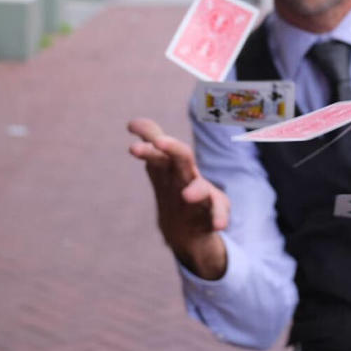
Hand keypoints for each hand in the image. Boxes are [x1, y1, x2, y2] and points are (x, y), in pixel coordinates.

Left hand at [128, 118, 228, 278]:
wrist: (190, 227)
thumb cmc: (178, 186)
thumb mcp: (163, 166)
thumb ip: (152, 143)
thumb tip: (132, 123)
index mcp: (173, 163)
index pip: (161, 145)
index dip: (148, 134)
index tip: (131, 126)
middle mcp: (188, 175)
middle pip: (182, 158)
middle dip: (172, 149)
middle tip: (158, 142)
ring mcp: (202, 194)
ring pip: (201, 189)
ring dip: (196, 190)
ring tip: (187, 195)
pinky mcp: (213, 213)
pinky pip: (218, 214)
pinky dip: (219, 217)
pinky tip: (219, 224)